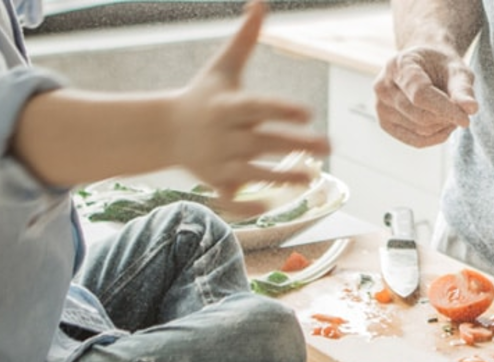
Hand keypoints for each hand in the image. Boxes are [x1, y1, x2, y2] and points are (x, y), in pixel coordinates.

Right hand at [171, 0, 330, 202]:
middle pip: (262, 142)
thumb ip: (245, 39)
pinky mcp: (216, 182)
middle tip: (329, 146)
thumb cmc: (204, 95)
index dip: (281, 110)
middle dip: (295, 145)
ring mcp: (218, 161)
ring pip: (252, 173)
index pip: (258, 107)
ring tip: (311, 178)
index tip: (308, 113)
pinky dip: (247, 207)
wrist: (164, 130)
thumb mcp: (223, 67)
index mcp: (228, 105)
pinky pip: (231, 198)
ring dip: (281, 178)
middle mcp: (224, 134)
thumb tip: (260, 2)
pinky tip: (270, 208)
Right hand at [374, 46, 476, 146]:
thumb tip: (471, 109)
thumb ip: (463, 88)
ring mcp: (380, 106)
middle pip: (420, 115)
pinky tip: (446, 126)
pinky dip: (436, 137)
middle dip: (447, 118)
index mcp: (398, 64)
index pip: (420, 95)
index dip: (445, 109)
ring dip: (443, 126)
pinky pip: (415, 140)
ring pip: (420, 130)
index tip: (466, 119)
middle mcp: (382, 86)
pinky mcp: (385, 123)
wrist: (423, 65)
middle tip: (462, 111)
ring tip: (453, 113)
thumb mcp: (456, 69)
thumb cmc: (440, 66)